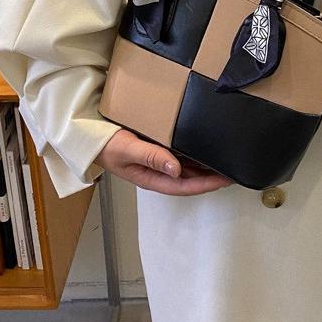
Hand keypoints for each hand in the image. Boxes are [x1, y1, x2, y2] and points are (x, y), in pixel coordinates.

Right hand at [99, 129, 228, 196]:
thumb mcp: (127, 150)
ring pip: (188, 168)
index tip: (225, 180)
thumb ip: (151, 157)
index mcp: (151, 178)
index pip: (184, 186)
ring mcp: (158, 162)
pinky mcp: (158, 150)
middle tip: (234, 169)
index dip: (206, 184)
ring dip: (206, 166)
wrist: (88, 135)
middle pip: (190, 179)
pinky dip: (195, 153)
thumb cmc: (104, 145)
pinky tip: (207, 147)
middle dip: (212, 177)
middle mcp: (158, 172)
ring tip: (226, 159)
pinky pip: (181, 154)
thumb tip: (176, 169)